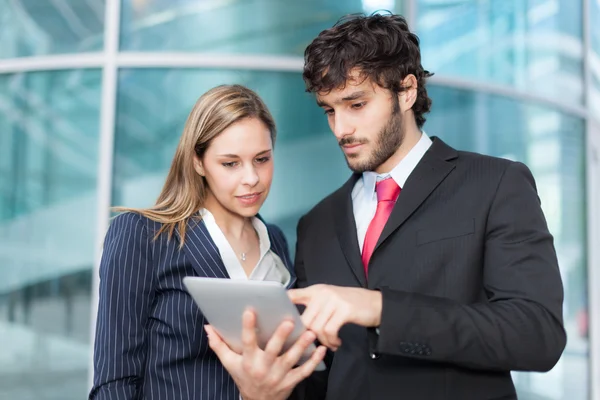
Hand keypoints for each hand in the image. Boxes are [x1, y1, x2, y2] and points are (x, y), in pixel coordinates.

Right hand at [205, 309, 326, 399]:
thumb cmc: (243, 377)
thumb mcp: (229, 363)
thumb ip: (219, 345)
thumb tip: (208, 327)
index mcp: (248, 361)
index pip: (247, 342)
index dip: (248, 327)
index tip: (250, 310)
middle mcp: (263, 368)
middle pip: (272, 351)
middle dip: (281, 336)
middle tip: (289, 321)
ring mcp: (278, 376)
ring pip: (291, 360)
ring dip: (301, 346)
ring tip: (310, 332)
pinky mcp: (291, 382)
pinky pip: (304, 371)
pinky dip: (314, 361)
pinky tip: (321, 349)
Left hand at [288, 284, 381, 350]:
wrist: (376, 304)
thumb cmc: (350, 306)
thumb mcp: (330, 300)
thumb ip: (314, 307)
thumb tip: (297, 324)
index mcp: (316, 290)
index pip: (293, 295)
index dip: (282, 306)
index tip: (281, 322)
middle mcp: (323, 293)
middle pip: (304, 319)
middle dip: (307, 336)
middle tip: (314, 343)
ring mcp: (334, 300)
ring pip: (317, 328)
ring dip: (323, 341)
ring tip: (330, 344)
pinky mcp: (344, 310)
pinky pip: (330, 331)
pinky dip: (332, 341)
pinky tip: (336, 343)